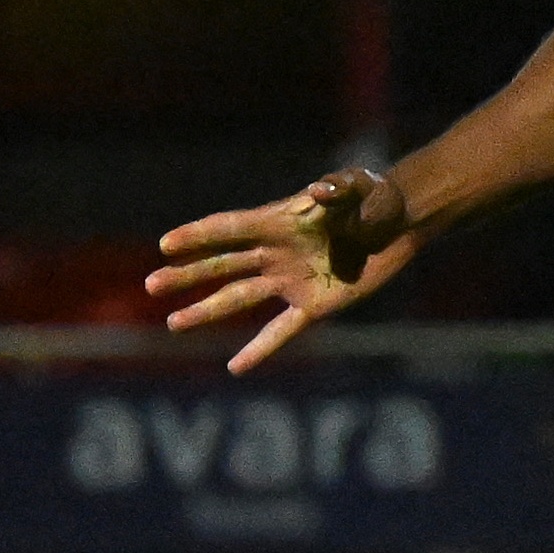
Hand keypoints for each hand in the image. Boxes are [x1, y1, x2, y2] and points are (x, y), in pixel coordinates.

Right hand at [145, 168, 419, 373]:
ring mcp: (292, 279)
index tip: (167, 243)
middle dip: (188, 274)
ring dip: (207, 310)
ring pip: (240, 298)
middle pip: (224, 264)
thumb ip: (339, 187)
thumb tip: (318, 189)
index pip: (232, 228)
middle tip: (152, 284)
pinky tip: (236, 367)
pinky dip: (260, 350)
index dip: (200, 235)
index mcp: (281, 220)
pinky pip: (281, 331)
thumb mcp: (361, 185)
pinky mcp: (314, 304)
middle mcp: (277, 251)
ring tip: (173, 323)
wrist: (401, 222)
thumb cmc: (377, 196)